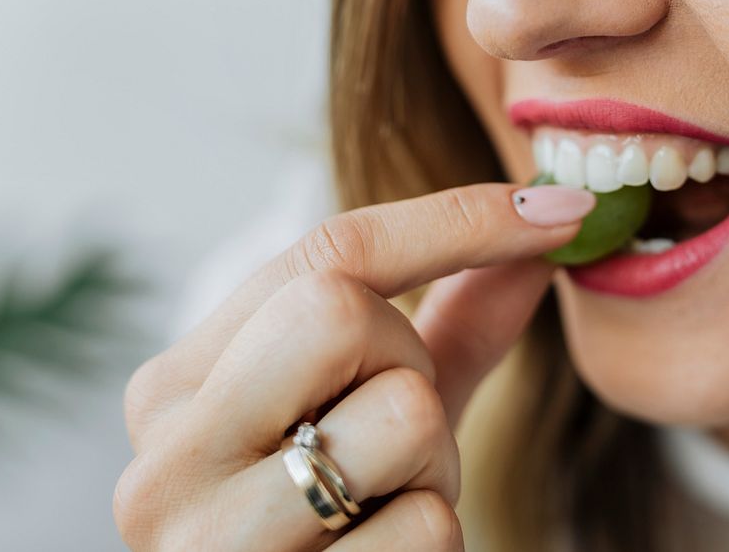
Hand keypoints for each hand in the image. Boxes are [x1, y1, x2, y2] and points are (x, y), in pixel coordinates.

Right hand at [114, 182, 593, 550]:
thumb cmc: (334, 522)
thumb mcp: (378, 416)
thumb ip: (449, 327)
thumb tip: (542, 233)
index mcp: (180, 385)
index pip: (325, 253)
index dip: (457, 220)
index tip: (558, 209)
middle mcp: (171, 451)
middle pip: (341, 308)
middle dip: (410, 358)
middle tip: (395, 426)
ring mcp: (211, 537)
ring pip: (402, 413)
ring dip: (434, 462)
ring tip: (385, 503)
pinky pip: (425, 525)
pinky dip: (430, 535)